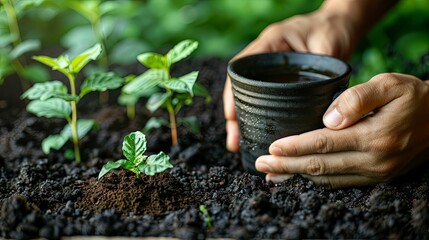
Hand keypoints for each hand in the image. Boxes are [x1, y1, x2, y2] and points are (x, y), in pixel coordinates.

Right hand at [224, 10, 356, 151]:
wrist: (341, 24)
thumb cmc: (334, 29)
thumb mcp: (329, 46)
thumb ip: (324, 72)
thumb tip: (324, 108)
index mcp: (271, 43)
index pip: (242, 67)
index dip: (233, 93)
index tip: (231, 116)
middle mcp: (266, 57)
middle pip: (240, 86)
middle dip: (235, 114)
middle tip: (234, 141)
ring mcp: (272, 69)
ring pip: (249, 95)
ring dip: (243, 119)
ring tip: (239, 144)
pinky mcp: (281, 80)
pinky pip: (263, 98)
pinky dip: (257, 115)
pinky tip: (256, 134)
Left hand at [255, 73, 428, 187]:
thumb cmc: (414, 97)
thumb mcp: (390, 84)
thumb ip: (358, 98)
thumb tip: (329, 117)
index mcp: (373, 136)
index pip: (323, 143)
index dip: (294, 146)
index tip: (272, 146)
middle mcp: (373, 160)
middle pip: (320, 166)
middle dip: (287, 165)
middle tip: (261, 164)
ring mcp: (376, 173)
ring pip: (328, 179)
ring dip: (297, 176)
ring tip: (272, 173)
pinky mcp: (378, 178)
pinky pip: (340, 182)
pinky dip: (316, 181)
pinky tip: (300, 177)